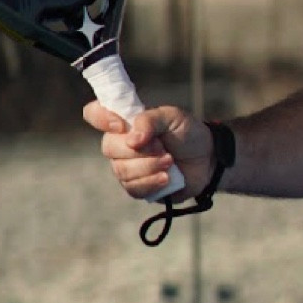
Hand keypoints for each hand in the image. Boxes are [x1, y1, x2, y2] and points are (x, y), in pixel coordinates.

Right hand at [83, 99, 212, 201]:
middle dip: (140, 150)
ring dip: (150, 166)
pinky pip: (133, 188)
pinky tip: (167, 178)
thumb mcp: (173, 117)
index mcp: (126, 121)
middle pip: (109, 147)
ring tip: (170, 162)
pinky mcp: (137, 187)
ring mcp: (126, 167)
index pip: (94, 114)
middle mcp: (121, 143)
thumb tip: (132, 139)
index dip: (100, 118)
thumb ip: (151, 120)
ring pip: (122, 170)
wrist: (208, 160)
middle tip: (163, 148)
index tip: (121, 125)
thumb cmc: (188, 134)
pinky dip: (152, 182)